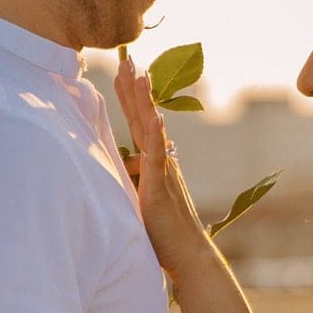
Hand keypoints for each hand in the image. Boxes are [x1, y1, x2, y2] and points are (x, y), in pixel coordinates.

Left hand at [114, 53, 214, 272]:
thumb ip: (134, 180)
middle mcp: (161, 160)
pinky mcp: (160, 186)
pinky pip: (157, 155)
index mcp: (155, 163)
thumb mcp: (141, 200)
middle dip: (134, 86)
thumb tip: (124, 168)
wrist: (189, 256)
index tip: (123, 72)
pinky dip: (156, 134)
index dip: (131, 98)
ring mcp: (162, 170)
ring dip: (144, 99)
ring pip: (151, 127)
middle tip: (126, 57)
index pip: (139, 124)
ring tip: (137, 72)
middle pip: (144, 116)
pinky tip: (155, 116)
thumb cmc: (164, 233)